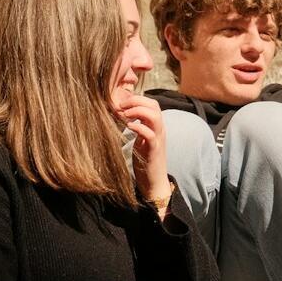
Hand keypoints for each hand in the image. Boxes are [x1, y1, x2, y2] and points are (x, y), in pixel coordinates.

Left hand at [116, 93, 170, 211]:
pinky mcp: (154, 150)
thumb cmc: (145, 160)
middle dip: (136, 101)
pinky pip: (150, 134)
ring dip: (138, 111)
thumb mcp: (141, 139)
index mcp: (157, 126)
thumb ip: (138, 127)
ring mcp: (158, 139)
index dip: (137, 98)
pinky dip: (139, 127)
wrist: (154, 181)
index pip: (152, 103)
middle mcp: (160, 130)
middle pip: (154, 105)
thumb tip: (124, 115)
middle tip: (121, 106)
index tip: (121, 103)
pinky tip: (129, 127)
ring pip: (155, 116)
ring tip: (124, 115)